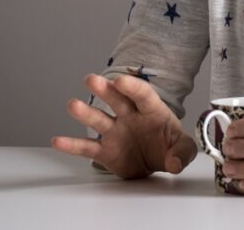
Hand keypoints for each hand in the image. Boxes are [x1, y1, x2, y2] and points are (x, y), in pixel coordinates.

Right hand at [51, 74, 196, 179]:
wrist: (157, 163)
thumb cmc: (170, 147)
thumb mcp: (184, 149)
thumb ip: (183, 153)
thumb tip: (175, 163)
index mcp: (152, 111)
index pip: (143, 95)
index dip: (132, 87)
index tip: (121, 81)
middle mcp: (130, 117)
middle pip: (117, 100)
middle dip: (105, 89)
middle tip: (92, 79)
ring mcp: (116, 132)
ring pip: (99, 119)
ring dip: (86, 112)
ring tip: (72, 105)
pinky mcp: (105, 150)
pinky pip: (87, 147)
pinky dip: (73, 145)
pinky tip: (58, 141)